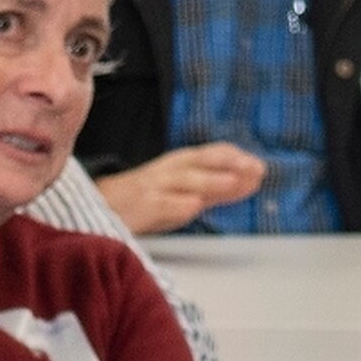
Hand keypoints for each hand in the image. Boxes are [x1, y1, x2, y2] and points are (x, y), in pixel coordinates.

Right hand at [94, 143, 267, 234]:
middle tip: (254, 168)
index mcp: (181, 164)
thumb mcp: (183, 191)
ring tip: (234, 182)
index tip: (260, 167)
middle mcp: (169, 170)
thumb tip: (251, 181)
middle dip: (228, 163)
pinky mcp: (139, 206)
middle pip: (201, 161)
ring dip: (210, 180)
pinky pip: (159, 204)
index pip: (212, 154)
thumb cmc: (147, 199)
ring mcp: (153, 187)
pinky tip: (192, 206)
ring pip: (184, 181)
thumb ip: (216, 189)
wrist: (101, 207)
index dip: (236, 158)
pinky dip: (175, 204)